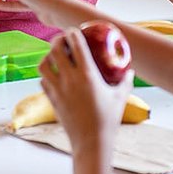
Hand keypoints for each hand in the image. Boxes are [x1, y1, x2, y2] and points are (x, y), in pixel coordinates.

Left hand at [39, 29, 133, 150]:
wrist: (91, 143)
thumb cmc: (108, 120)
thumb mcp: (120, 98)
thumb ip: (124, 81)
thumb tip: (129, 70)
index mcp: (87, 75)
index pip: (76, 44)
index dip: (73, 33)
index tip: (74, 30)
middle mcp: (69, 78)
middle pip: (55, 48)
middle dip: (57, 40)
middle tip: (62, 40)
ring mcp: (57, 88)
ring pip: (43, 63)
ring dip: (48, 56)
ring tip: (55, 56)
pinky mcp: (50, 98)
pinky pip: (42, 80)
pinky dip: (46, 74)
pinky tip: (53, 75)